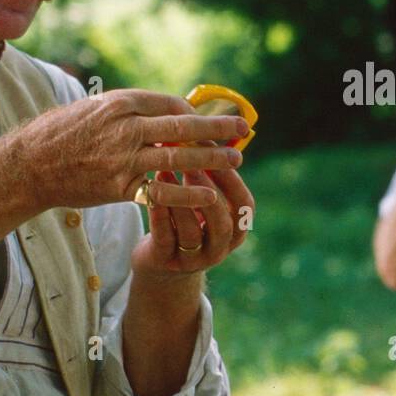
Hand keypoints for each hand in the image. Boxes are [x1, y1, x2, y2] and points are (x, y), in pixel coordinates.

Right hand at [12, 88, 247, 210]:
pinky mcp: (118, 186)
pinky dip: (187, 193)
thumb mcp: (98, 108)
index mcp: (121, 102)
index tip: (211, 122)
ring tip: (235, 160)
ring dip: (211, 159)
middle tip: (243, 129)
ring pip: (177, 158)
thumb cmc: (65, 133)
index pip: (171, 104)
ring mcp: (122, 158)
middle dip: (217, 128)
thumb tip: (172, 111)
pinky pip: (160, 191)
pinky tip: (208, 194)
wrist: (31, 165)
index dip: (196, 114)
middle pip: (182, 126)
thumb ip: (134, 111)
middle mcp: (125, 127)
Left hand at [132, 165, 254, 277]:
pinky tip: (151, 194)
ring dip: (179, 200)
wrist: (162, 262)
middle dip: (208, 191)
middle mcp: (219, 248)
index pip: (244, 206)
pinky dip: (159, 215)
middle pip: (222, 223)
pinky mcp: (166, 262)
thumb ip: (211, 178)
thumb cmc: (187, 221)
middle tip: (192, 164)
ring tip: (165, 171)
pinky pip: (164, 239)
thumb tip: (209, 133)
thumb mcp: (205, 203)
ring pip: (191, 232)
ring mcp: (193, 260)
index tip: (218, 153)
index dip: (232, 180)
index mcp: (236, 231)